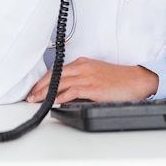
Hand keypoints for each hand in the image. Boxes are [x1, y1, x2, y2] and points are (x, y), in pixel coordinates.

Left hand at [26, 57, 158, 103]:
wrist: (136, 80)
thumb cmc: (119, 80)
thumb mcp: (96, 74)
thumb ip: (81, 80)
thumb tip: (66, 92)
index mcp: (83, 63)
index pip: (57, 70)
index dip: (43, 80)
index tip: (34, 88)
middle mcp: (84, 67)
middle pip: (55, 75)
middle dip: (40, 86)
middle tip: (30, 96)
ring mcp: (88, 76)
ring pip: (60, 83)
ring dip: (45, 92)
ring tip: (35, 100)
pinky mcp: (94, 87)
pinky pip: (72, 91)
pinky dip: (60, 97)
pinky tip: (53, 102)